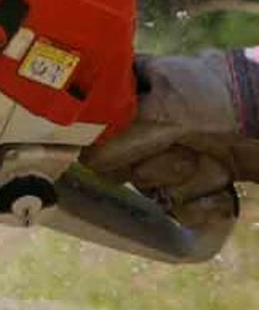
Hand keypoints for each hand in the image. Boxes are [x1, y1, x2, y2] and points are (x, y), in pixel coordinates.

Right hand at [82, 49, 258, 226]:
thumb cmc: (219, 101)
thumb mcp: (162, 110)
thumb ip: (116, 133)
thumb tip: (86, 161)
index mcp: (128, 97)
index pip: (90, 131)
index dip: (106, 143)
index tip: (129, 140)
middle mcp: (144, 129)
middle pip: (117, 167)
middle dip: (154, 163)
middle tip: (182, 144)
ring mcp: (170, 159)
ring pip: (150, 190)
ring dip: (187, 180)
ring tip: (213, 158)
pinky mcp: (196, 188)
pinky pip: (180, 212)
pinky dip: (205, 203)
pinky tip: (224, 184)